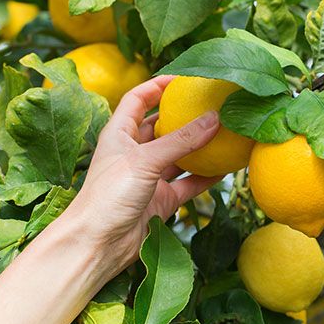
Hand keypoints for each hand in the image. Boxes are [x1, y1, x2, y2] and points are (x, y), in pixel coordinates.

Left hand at [63, 75, 221, 273]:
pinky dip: (206, 176)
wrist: (97, 246)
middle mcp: (135, 153)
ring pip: (180, 156)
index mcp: (119, 134)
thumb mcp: (144, 161)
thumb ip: (181, 140)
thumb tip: (215, 118)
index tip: (183, 77)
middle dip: (185, 116)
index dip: (157, 85)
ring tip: (226, 134)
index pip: (137, 99)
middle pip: (162, 126)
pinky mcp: (162, 200)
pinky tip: (226, 168)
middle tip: (212, 105)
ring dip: (200, 147)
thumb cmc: (107, 197)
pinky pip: (189, 183)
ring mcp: (150, 178)